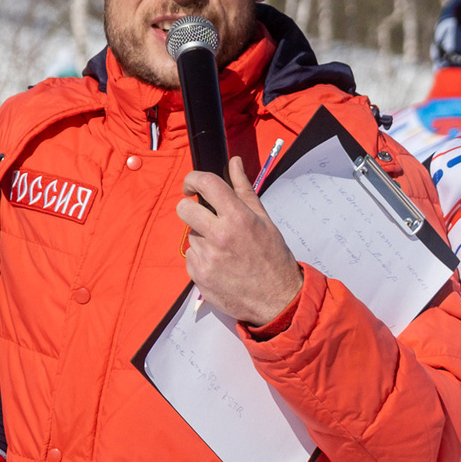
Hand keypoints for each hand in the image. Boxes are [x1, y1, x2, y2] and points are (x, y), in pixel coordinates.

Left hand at [176, 158, 303, 327]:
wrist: (276, 299)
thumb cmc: (272, 257)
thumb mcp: (263, 220)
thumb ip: (244, 189)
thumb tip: (233, 162)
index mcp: (238, 217)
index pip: (206, 184)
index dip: (193, 179)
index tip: (191, 185)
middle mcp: (219, 235)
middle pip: (184, 209)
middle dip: (191, 209)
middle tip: (206, 219)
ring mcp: (207, 257)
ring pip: (191, 236)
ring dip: (203, 239)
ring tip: (225, 251)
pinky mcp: (198, 276)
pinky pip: (191, 257)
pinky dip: (202, 259)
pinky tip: (221, 266)